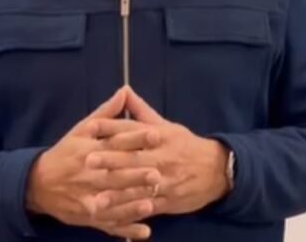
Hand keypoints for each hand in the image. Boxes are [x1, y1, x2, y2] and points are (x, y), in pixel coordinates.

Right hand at [26, 87, 161, 238]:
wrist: (38, 183)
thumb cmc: (66, 153)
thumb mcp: (82, 129)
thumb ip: (106, 113)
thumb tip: (124, 92)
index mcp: (88, 150)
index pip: (114, 143)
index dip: (135, 139)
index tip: (155, 135)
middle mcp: (88, 174)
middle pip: (114, 175)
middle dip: (134, 175)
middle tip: (157, 173)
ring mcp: (88, 198)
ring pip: (112, 202)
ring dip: (132, 203)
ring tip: (152, 201)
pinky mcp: (89, 217)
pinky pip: (110, 224)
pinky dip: (127, 229)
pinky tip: (145, 231)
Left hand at [86, 87, 230, 217]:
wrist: (217, 170)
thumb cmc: (186, 145)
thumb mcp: (166, 126)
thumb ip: (141, 111)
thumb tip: (124, 90)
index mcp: (160, 136)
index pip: (132, 130)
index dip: (111, 128)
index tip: (91, 127)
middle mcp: (162, 157)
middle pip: (133, 157)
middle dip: (110, 160)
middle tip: (88, 160)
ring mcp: (166, 181)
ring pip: (138, 186)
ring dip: (117, 192)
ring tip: (96, 197)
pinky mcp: (169, 201)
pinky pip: (148, 207)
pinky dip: (131, 211)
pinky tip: (115, 215)